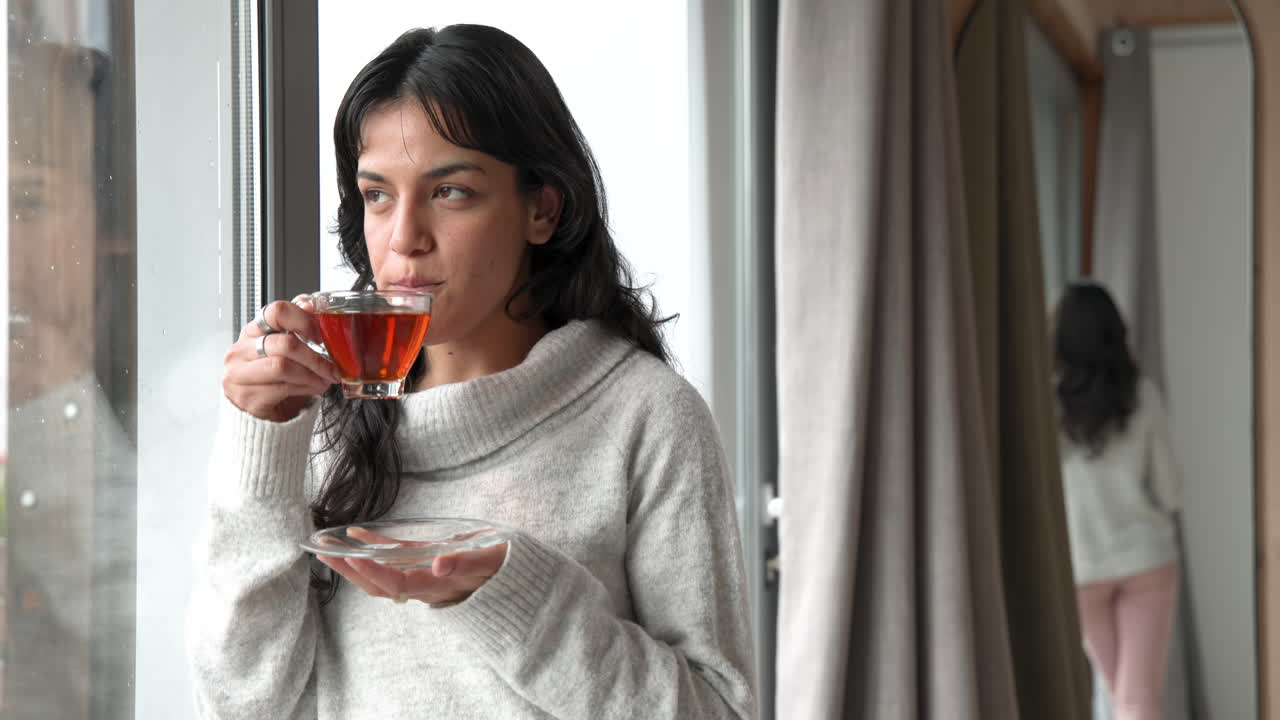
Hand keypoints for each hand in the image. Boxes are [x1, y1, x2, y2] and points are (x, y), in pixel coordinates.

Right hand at [222, 297, 341, 421]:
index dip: (304, 321)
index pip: (276, 312)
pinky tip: (313, 387)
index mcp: (252, 330)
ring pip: (282, 367)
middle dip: (315, 357)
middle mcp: (241, 349)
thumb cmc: (274, 374)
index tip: (321, 336)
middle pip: (285, 344)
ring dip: (312, 374)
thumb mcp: (285, 347)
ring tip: (325, 379)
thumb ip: (297, 324)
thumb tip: (311, 304)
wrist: (261, 407)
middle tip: (332, 367)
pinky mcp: (246, 396)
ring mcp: (239, 374)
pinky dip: (305, 388)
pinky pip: (282, 388)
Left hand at [317, 527, 508, 605]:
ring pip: (381, 576)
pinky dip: (376, 547)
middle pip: (378, 585)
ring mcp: (424, 576)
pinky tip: (358, 533)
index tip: (351, 555)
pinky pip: (396, 560)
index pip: (397, 583)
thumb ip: (467, 563)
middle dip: (349, 570)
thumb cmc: (506, 568)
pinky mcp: (427, 565)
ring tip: (328, 545)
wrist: (520, 578)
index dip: (372, 571)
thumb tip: (439, 564)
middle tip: (321, 551)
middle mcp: (426, 586)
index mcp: (438, 587)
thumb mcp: (491, 561)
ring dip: (354, 562)